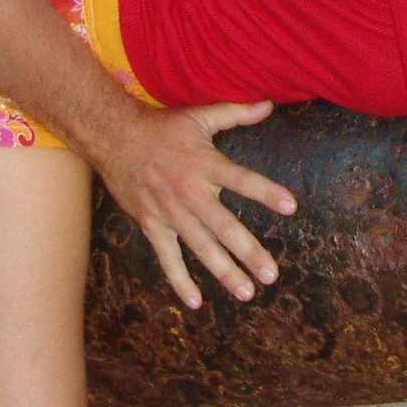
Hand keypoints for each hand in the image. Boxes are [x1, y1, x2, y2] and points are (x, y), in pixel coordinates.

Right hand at [93, 101, 297, 310]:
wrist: (114, 138)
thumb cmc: (162, 128)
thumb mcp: (199, 116)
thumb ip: (236, 113)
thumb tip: (269, 104)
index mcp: (206, 164)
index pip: (242, 180)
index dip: (267, 192)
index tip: (291, 207)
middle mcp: (191, 192)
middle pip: (225, 227)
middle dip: (249, 252)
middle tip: (271, 275)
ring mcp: (171, 213)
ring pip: (201, 248)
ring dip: (224, 272)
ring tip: (247, 292)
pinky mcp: (152, 226)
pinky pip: (168, 259)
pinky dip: (180, 281)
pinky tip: (196, 302)